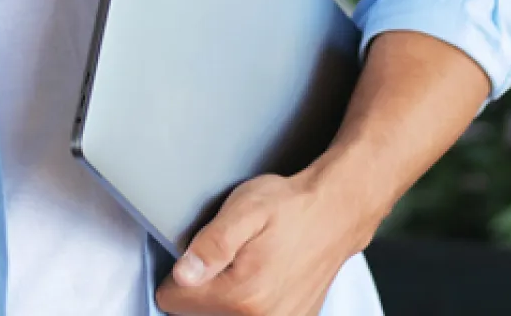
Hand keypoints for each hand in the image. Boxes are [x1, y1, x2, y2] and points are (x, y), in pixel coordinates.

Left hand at [154, 170, 369, 315]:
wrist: (337, 211)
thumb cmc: (291, 206)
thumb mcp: (246, 208)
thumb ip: (211, 244)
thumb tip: (181, 275)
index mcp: (240, 295)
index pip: (173, 303)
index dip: (179, 274)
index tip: (197, 255)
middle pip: (198, 315)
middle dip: (204, 287)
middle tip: (227, 255)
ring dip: (227, 297)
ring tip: (245, 264)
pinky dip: (251, 303)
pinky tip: (263, 277)